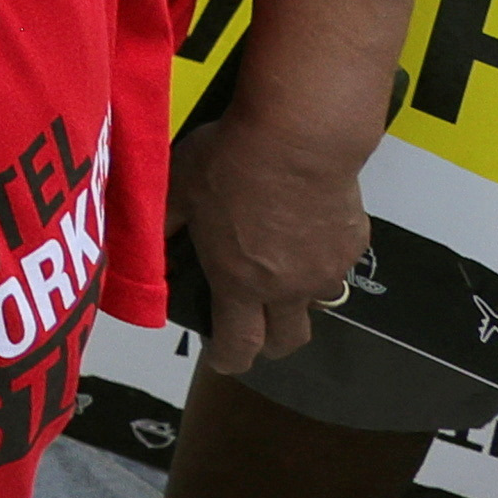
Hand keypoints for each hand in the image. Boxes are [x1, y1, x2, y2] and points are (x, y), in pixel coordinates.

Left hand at [173, 107, 377, 373]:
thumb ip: (163, 224)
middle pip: (288, 340)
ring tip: (279, 272)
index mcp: (240, 281)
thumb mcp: (178, 189)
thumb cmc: (233, 160)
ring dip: (298, 299)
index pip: (239, 343)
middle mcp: (288, 287)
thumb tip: (145, 244)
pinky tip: (305, 232)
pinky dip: (321, 259)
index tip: (222, 359)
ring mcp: (326, 268)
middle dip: (270, 344)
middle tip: (254, 331)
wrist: (300, 138)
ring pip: (317, 302)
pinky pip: (337, 264)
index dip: (229, 359)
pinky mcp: (352, 244)